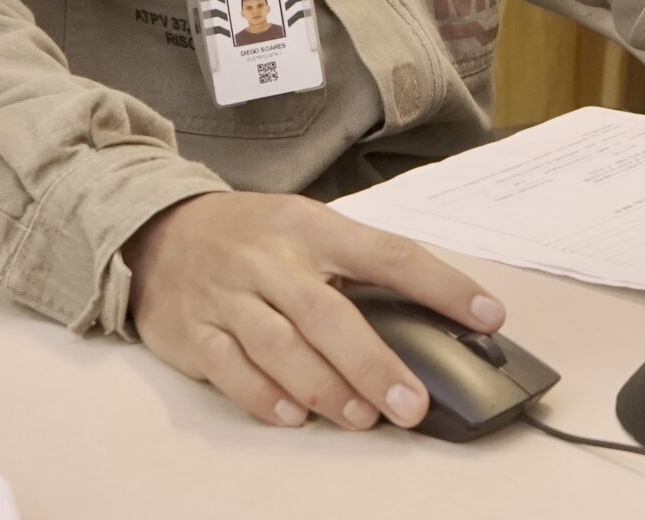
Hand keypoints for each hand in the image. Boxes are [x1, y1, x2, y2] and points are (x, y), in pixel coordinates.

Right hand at [123, 190, 504, 431]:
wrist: (156, 229)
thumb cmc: (248, 236)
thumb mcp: (302, 228)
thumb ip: (353, 270)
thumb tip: (422, 324)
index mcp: (310, 227)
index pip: (387, 253)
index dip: (441, 285)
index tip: (488, 316)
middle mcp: (270, 259)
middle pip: (328, 314)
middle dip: (374, 363)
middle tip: (412, 404)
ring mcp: (229, 296)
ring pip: (280, 346)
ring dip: (325, 387)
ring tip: (361, 417)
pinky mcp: (194, 331)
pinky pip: (231, 369)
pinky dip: (264, 396)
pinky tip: (294, 415)